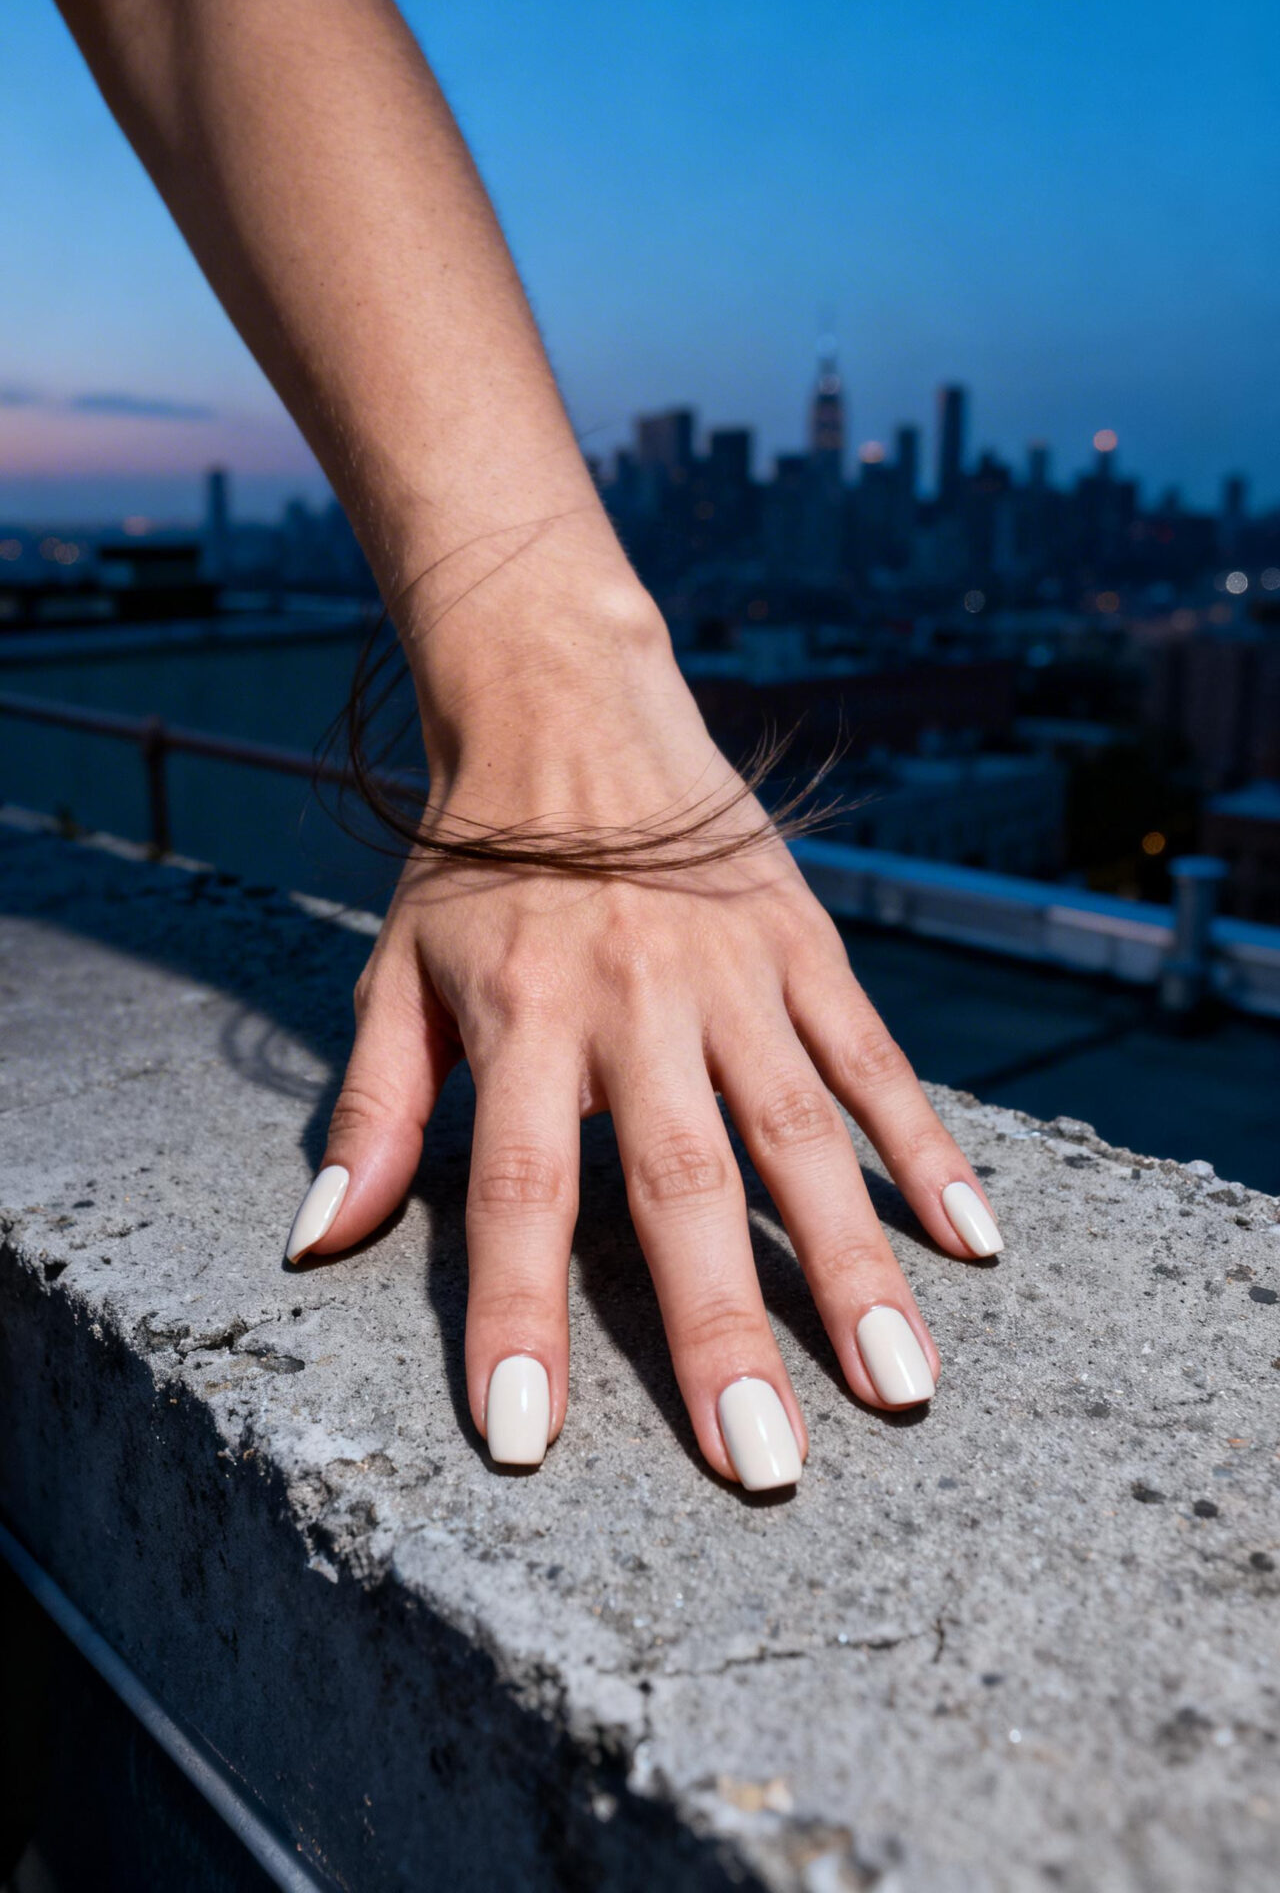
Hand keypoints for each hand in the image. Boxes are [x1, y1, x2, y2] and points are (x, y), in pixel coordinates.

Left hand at [283, 571, 1002, 1490]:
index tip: (529, 1441)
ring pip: (802, 1133)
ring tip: (899, 1386)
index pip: (520, 1192)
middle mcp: (635, 1000)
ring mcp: (734, 972)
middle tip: (766, 1469)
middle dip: (721, 1333)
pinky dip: (924, 1145)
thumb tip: (320, 1242)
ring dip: (851, 1261)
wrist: (568, 702)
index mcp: (522, 1015)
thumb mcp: (394, 971)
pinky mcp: (804, 942)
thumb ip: (373, 1110)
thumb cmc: (474, 860)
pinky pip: (873, 1056)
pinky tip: (974, 1241)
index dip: (520, 1318)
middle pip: (685, 1184)